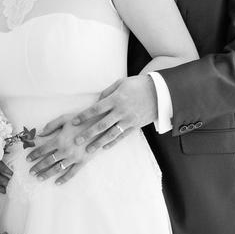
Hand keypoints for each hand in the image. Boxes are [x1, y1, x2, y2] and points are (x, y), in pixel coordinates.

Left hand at [27, 116, 91, 185]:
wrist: (101, 125)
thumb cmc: (82, 120)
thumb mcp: (65, 118)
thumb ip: (51, 125)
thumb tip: (40, 133)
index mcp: (59, 139)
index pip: (42, 149)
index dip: (34, 154)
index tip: (28, 159)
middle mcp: (65, 150)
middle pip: (48, 161)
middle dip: (38, 167)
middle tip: (31, 172)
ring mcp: (74, 158)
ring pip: (57, 169)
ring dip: (46, 174)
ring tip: (39, 177)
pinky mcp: (82, 162)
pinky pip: (71, 173)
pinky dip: (64, 179)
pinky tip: (57, 182)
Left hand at [41, 75, 157, 156]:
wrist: (160, 92)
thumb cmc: (139, 85)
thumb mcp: (121, 83)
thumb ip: (108, 92)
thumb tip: (97, 102)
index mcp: (116, 99)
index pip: (96, 109)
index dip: (84, 116)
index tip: (74, 122)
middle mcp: (121, 111)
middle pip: (101, 124)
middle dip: (88, 133)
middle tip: (77, 140)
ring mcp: (129, 120)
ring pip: (111, 134)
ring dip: (99, 142)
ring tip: (89, 150)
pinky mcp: (136, 126)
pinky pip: (122, 136)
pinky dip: (113, 142)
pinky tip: (105, 147)